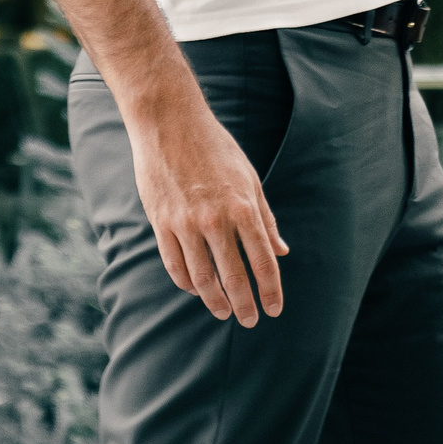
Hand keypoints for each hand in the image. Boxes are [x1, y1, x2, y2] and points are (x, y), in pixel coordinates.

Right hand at [126, 88, 288, 325]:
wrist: (169, 123)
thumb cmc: (216, 148)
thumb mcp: (249, 177)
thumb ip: (265, 217)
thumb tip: (281, 251)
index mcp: (243, 207)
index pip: (263, 261)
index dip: (270, 291)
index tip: (273, 310)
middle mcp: (216, 219)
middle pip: (234, 276)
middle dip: (244, 304)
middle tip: (249, 321)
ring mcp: (185, 223)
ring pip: (202, 278)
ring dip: (215, 301)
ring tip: (224, 311)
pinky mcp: (161, 222)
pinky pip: (175, 264)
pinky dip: (187, 283)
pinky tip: (196, 290)